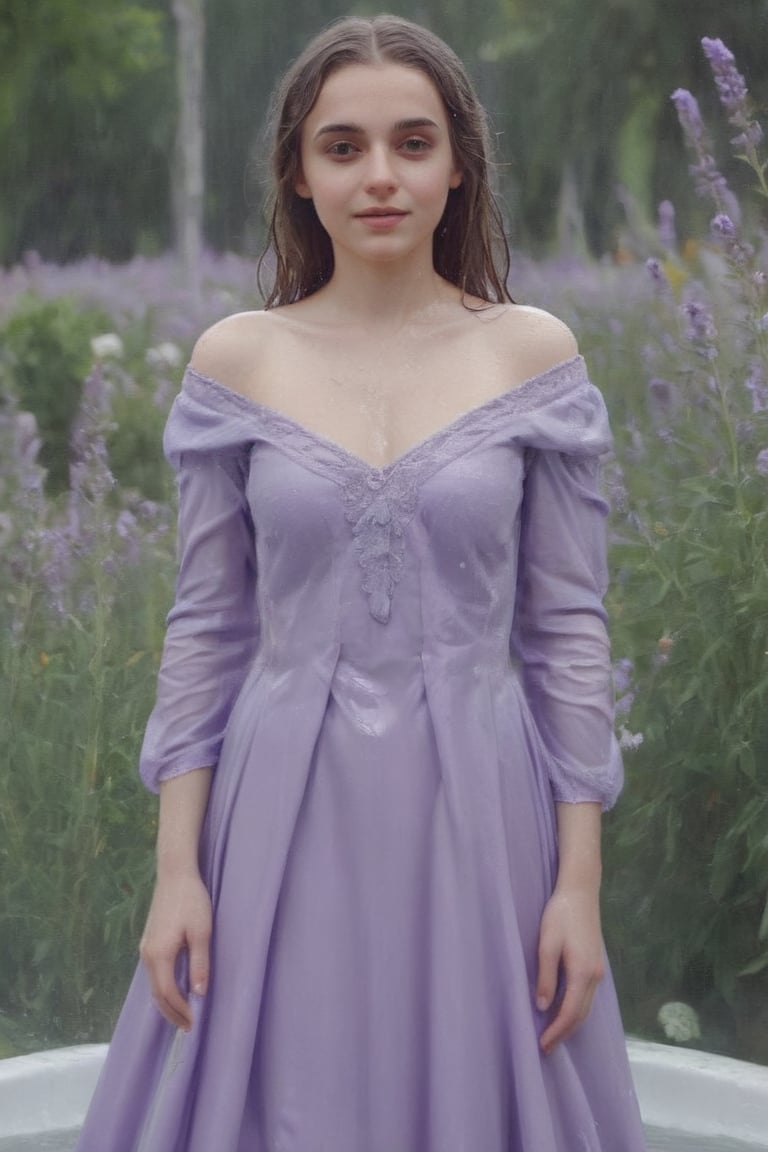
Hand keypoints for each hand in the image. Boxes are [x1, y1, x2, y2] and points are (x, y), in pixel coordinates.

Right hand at [139, 870, 211, 1031]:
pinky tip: (175, 991)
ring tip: (183, 1015)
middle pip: (157, 994)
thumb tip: (199, 993)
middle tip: (189, 1027)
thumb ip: (199, 963)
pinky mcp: (149, 942)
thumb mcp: (201, 932)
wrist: (175, 874)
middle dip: (172, 1013)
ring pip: (153, 985)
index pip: (168, 993)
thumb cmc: (192, 901)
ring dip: (167, 1003)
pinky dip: (163, 989)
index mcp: (159, 954)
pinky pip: (154, 974)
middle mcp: (147, 955)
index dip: (181, 1010)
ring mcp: (145, 948)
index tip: (195, 1022)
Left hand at [535, 885, 604, 1054]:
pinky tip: (565, 1011)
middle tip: (546, 1048)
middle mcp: (595, 977)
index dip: (556, 1031)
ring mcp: (598, 971)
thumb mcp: (547, 944)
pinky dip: (576, 1010)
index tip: (542, 1045)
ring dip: (571, 1023)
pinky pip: (587, 996)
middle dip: (564, 1033)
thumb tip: (543, 1006)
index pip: (570, 1012)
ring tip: (553, 1035)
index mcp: (583, 973)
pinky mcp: (596, 965)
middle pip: (581, 1015)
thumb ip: (546, 976)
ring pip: (586, 1007)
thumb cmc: (560, 915)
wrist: (580, 892)